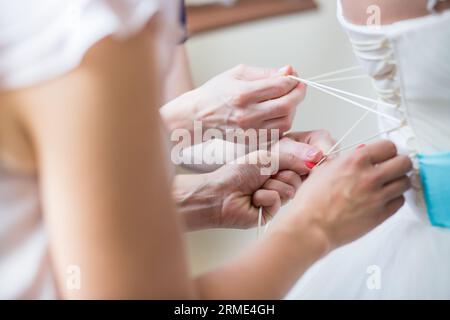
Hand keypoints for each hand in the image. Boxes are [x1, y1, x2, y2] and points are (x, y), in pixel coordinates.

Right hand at [161, 64, 304, 134]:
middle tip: (298, 88)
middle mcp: (247, 114)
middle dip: (298, 94)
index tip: (295, 77)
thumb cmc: (216, 92)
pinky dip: (282, 122)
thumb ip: (265, 73)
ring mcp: (250, 130)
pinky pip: (277, 133)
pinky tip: (277, 113)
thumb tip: (288, 72)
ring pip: (286, 121)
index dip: (293, 80)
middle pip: (287, 105)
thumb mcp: (238, 74)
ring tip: (286, 100)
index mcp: (243, 94)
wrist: (198, 116)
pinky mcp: (252, 140)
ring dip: (292, 109)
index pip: (280, 87)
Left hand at [174, 129, 333, 229]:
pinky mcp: (275, 210)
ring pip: (292, 189)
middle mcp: (284, 176)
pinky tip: (254, 198)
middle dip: (285, 172)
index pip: (310, 155)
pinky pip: (280, 201)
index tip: (321, 155)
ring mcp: (280, 193)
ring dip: (272, 185)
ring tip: (257, 186)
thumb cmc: (237, 173)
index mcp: (283, 160)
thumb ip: (294, 156)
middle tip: (269, 172)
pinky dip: (265, 197)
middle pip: (304, 175)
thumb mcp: (267, 157)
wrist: (219, 194)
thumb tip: (316, 156)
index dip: (317, 155)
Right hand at [274, 140, 412, 251]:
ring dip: (397, 182)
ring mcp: (378, 196)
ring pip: (405, 182)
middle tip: (391, 168)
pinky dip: (394, 199)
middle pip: (404, 162)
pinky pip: (400, 201)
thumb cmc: (311, 201)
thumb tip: (360, 158)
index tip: (385, 155)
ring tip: (387, 185)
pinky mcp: (381, 214)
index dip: (387, 151)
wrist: (311, 226)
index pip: (389, 146)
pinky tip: (382, 199)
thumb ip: (346, 161)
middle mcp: (370, 176)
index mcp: (355, 161)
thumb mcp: (324, 170)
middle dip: (399, 164)